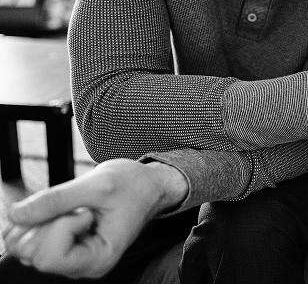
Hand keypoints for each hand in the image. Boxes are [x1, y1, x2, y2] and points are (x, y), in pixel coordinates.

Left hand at [1, 159, 187, 278]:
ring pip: (25, 246)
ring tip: (73, 206)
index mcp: (99, 259)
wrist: (147, 185)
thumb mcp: (99, 184)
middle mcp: (81, 266)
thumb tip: (16, 213)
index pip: (49, 257)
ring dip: (40, 219)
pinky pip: (26, 239)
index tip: (85, 210)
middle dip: (46, 222)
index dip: (58, 226)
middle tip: (77, 206)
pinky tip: (60, 208)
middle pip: (33, 253)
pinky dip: (34, 219)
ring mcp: (69, 258)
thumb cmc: (134, 186)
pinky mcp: (60, 247)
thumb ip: (56, 199)